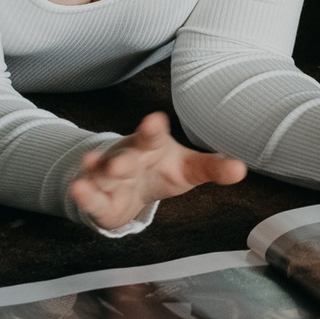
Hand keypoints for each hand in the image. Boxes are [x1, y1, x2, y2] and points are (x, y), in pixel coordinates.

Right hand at [67, 112, 247, 230]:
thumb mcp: (189, 168)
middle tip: (121, 164)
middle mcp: (128, 156)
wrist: (130, 184)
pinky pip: (91, 197)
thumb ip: (212, 167)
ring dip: (97, 171)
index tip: (155, 120)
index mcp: (151, 145)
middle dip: (121, 159)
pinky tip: (78, 188)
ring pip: (101, 173)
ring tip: (91, 166)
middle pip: (124, 155)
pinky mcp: (100, 199)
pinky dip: (84, 194)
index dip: (153, 128)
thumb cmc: (162, 169)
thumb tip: (241, 169)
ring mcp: (109, 175)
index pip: (153, 135)